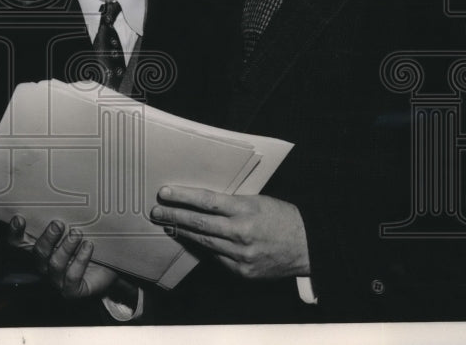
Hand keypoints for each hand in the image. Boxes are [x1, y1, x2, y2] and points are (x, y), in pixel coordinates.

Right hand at [8, 216, 120, 298]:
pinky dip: (80, 260)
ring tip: (77, 233)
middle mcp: (44, 265)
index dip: (15, 233)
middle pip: (38, 253)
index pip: (18, 243)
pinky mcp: (72, 290)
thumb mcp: (75, 227)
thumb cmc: (88, 242)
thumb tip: (62, 192)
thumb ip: (64, 217)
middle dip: (48, 238)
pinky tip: (88, 246)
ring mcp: (57, 280)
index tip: (20, 218)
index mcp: (40, 248)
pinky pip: (72, 277)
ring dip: (66, 247)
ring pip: (54, 264)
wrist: (111, 267)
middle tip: (59, 224)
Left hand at [150, 186, 309, 279]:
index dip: (183, 197)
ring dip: (185, 234)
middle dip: (174, 217)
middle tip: (156, 211)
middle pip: (199, 224)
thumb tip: (202, 204)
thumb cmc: (283, 218)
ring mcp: (241, 255)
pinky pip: (218, 259)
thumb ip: (231, 204)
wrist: (308, 246)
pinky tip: (196, 242)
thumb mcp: (258, 201)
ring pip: (205, 243)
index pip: (206, 201)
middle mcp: (241, 233)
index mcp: (245, 210)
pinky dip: (207, 249)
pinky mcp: (243, 272)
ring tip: (169, 225)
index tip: (164, 193)